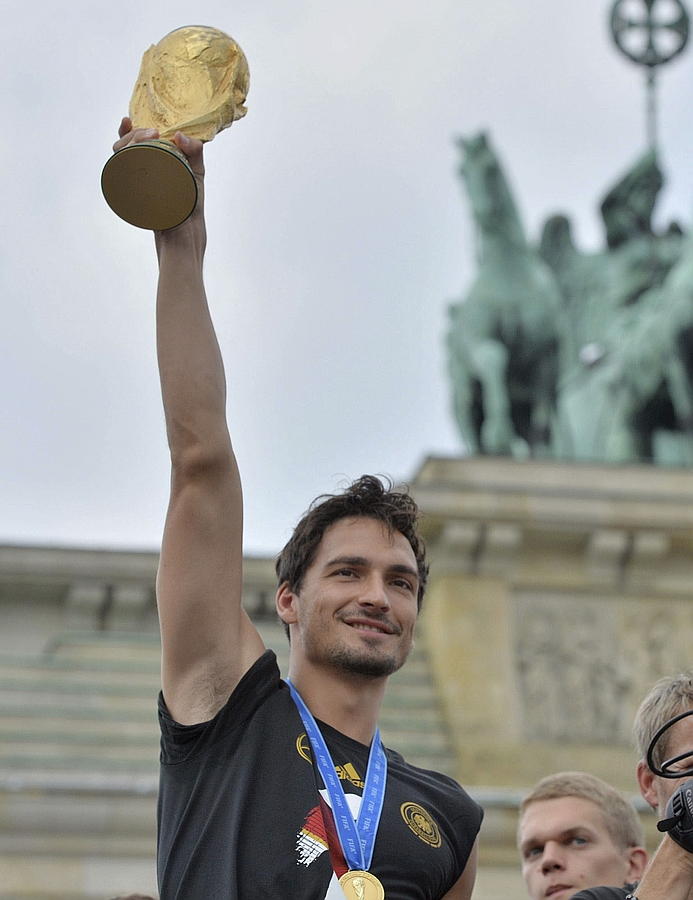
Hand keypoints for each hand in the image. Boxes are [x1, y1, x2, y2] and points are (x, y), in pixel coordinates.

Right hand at [114, 117, 205, 241]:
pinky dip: (119, 162)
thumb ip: (194, 150)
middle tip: (153, 133)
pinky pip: (119, 176)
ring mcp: (134, 182)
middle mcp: (140, 169)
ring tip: (147, 139)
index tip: (127, 120)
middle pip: (124, 145)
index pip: (133, 142)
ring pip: (120, 156)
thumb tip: (178, 136)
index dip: (126, 130)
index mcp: (151, 160)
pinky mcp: (132, 194)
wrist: (187, 228)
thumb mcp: (196, 170)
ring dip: (127, 143)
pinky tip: (122, 154)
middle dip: (134, 134)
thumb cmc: (191, 200)